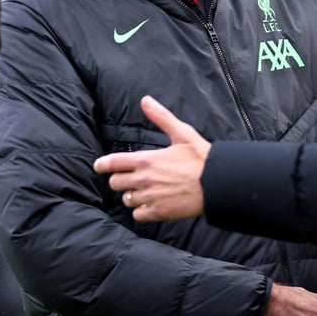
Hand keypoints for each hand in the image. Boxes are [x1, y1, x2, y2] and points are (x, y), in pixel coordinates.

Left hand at [93, 95, 210, 221]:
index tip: (99, 166)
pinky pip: (137, 215)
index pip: (113, 163)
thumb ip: (161, 117)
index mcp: (146, 160)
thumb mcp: (182, 133)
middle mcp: (144, 180)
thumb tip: (146, 100)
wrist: (217, 184)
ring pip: (126, 199)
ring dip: (131, 195)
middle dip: (119, 180)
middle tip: (128, 178)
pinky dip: (141, 211)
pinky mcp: (158, 213)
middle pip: (115, 183)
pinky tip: (149, 204)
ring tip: (142, 191)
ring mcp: (150, 198)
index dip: (103, 165)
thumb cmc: (201, 158)